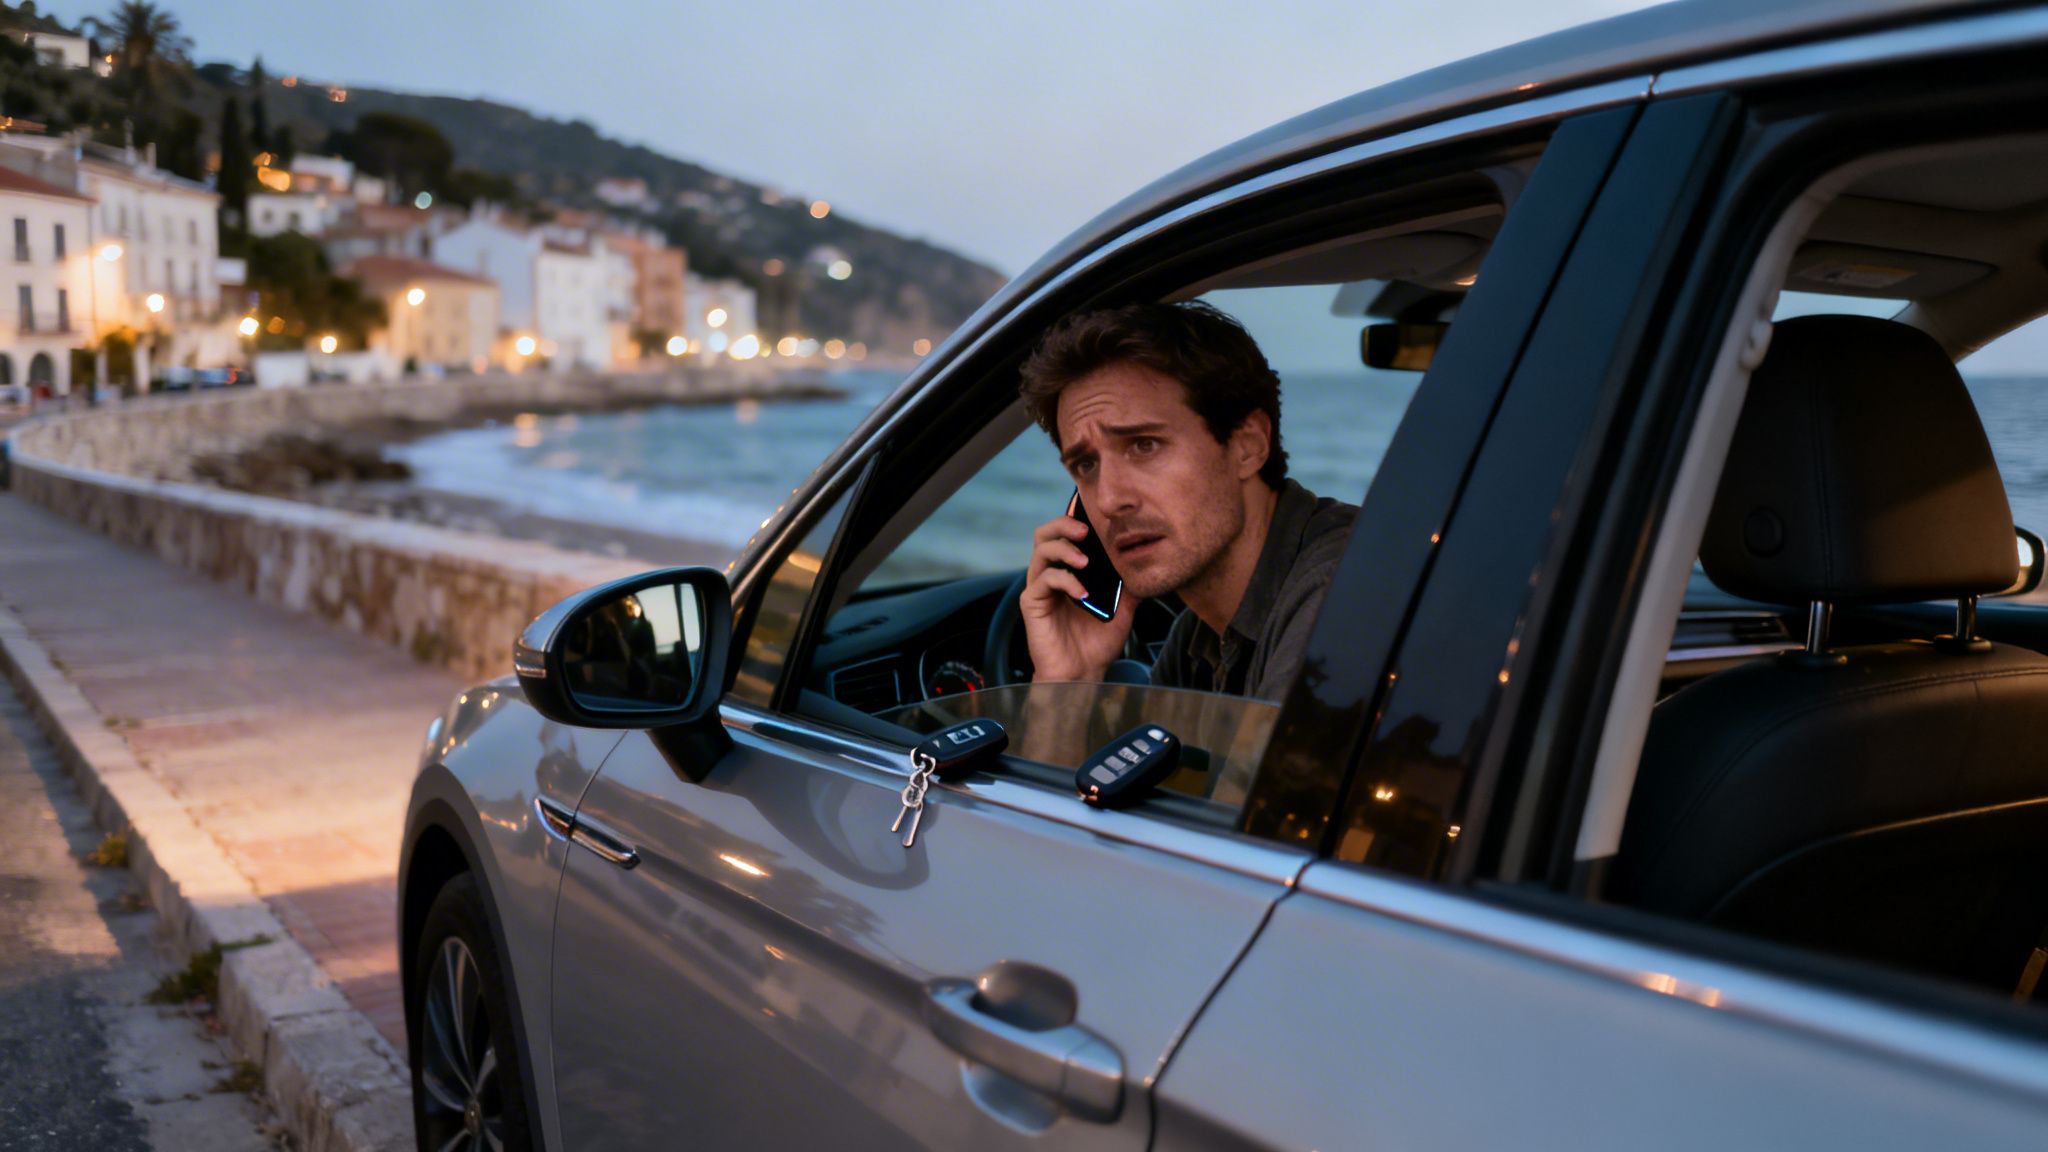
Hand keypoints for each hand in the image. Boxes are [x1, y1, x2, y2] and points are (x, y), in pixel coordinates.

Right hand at [1021, 515, 1134, 682]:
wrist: (1085, 673)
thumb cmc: (1098, 642)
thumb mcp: (1123, 608)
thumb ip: (1128, 584)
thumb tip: (1145, 562)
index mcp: (1068, 571)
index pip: (1064, 534)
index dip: (1075, 519)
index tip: (1095, 516)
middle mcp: (1050, 575)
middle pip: (1045, 534)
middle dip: (1064, 525)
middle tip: (1086, 531)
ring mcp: (1039, 588)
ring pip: (1041, 550)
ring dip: (1065, 549)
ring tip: (1085, 561)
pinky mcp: (1032, 603)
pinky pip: (1044, 580)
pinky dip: (1066, 581)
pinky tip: (1083, 594)